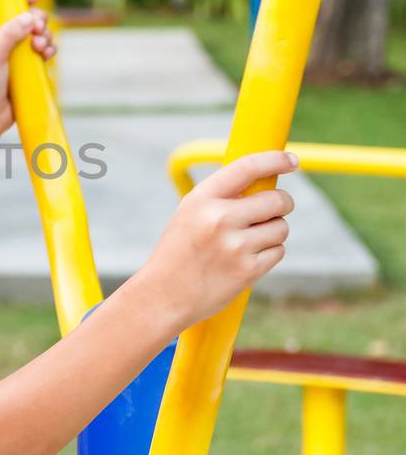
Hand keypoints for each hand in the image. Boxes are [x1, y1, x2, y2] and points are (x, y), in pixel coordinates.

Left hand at [0, 0, 55, 138]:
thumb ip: (9, 34)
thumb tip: (29, 17)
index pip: (1, 3)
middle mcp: (1, 37)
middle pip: (25, 16)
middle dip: (37, 20)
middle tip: (38, 30)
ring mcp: (15, 51)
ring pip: (37, 32)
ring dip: (45, 35)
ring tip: (41, 48)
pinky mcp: (26, 65)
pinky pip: (43, 49)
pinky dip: (49, 48)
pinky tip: (48, 55)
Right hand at [141, 150, 298, 334]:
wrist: (163, 295)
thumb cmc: (179, 251)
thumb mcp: (190, 214)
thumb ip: (222, 197)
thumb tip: (266, 183)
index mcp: (202, 198)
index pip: (247, 167)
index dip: (274, 160)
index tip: (291, 160)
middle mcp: (219, 219)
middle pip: (276, 200)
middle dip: (282, 204)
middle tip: (274, 210)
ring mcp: (234, 246)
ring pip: (281, 227)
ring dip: (274, 232)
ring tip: (249, 241)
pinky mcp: (247, 270)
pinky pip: (278, 251)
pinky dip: (270, 253)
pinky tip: (247, 259)